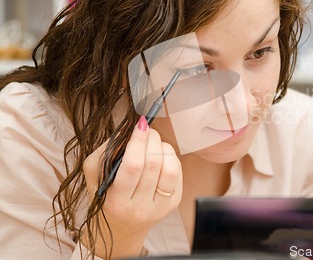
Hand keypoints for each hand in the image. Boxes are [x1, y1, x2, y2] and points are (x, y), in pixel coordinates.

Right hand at [83, 116, 181, 257]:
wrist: (120, 229)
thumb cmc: (105, 197)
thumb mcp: (94, 177)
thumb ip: (105, 153)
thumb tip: (128, 130)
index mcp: (117, 202)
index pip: (133, 166)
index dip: (138, 141)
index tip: (140, 124)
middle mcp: (140, 208)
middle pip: (154, 164)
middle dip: (152, 140)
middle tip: (147, 130)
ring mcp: (160, 208)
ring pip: (171, 168)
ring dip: (165, 148)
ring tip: (155, 143)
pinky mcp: (174, 204)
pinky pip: (178, 173)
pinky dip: (171, 158)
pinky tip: (161, 157)